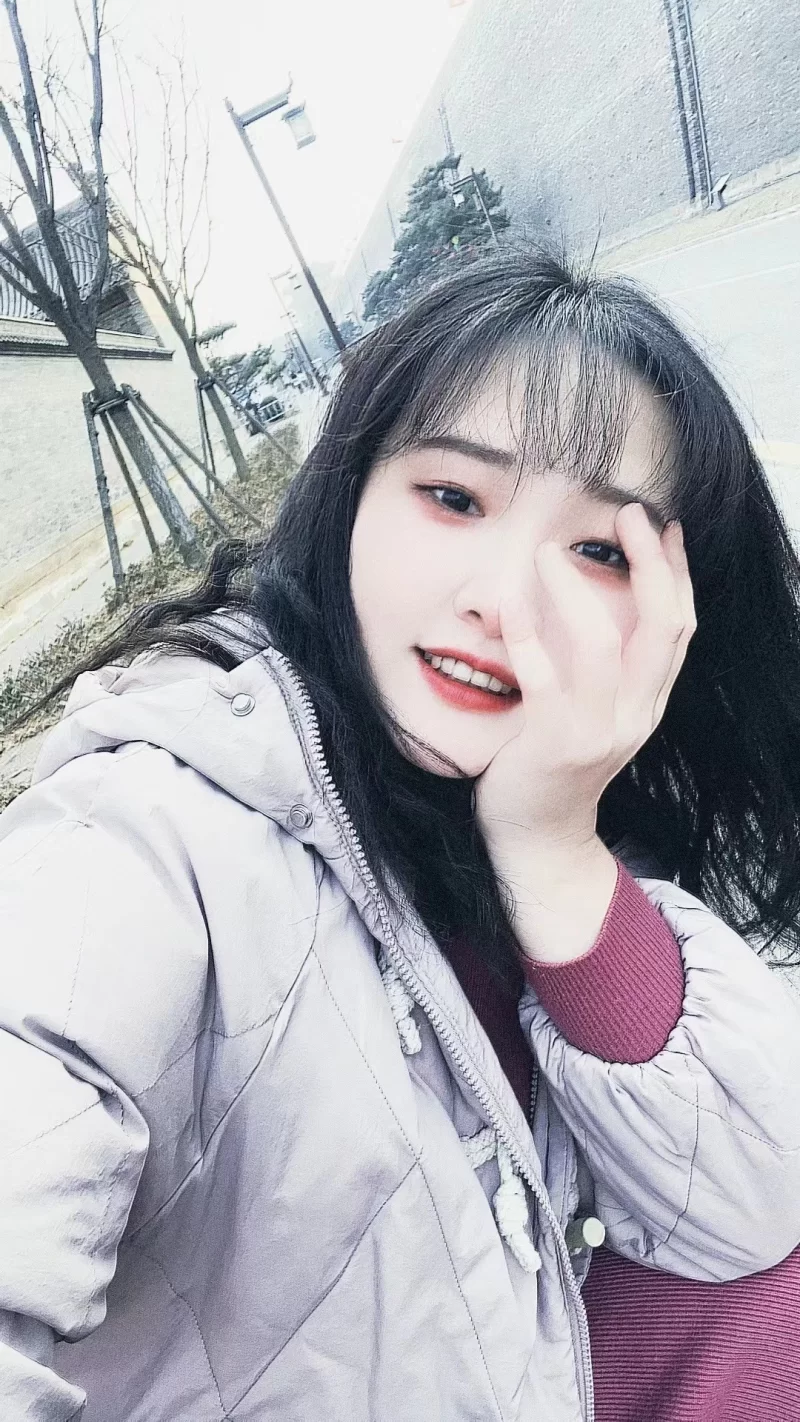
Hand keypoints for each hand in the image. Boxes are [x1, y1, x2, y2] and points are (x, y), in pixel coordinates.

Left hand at [475, 504, 695, 955]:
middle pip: (664, 627)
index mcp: (649, 702)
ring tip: (551, 551)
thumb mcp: (593, 710)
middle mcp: (637, 715)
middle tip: (630, 514)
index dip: (677, 572)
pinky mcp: (557, 745)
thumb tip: (587, 598)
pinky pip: (544, 680)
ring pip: (605, 647)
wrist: (536, 837)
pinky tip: (513, 602)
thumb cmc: (552, 765)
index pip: (679, 627)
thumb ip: (600, 666)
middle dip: (651, 564)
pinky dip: (529, 636)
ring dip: (578, 591)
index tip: (665, 526)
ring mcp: (600, 731)